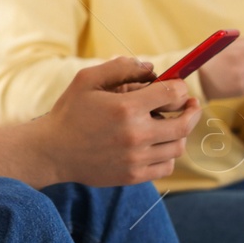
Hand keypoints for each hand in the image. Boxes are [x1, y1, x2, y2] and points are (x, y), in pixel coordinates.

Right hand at [34, 57, 200, 186]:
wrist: (51, 151)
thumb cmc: (69, 112)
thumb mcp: (86, 80)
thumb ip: (120, 67)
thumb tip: (151, 68)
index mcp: (126, 108)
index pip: (172, 93)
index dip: (179, 86)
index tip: (176, 86)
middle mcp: (136, 134)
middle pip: (183, 123)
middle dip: (192, 111)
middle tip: (191, 105)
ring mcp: (136, 158)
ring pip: (177, 146)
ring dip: (179, 133)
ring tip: (170, 125)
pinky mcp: (133, 175)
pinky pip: (166, 166)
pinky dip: (168, 155)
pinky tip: (158, 146)